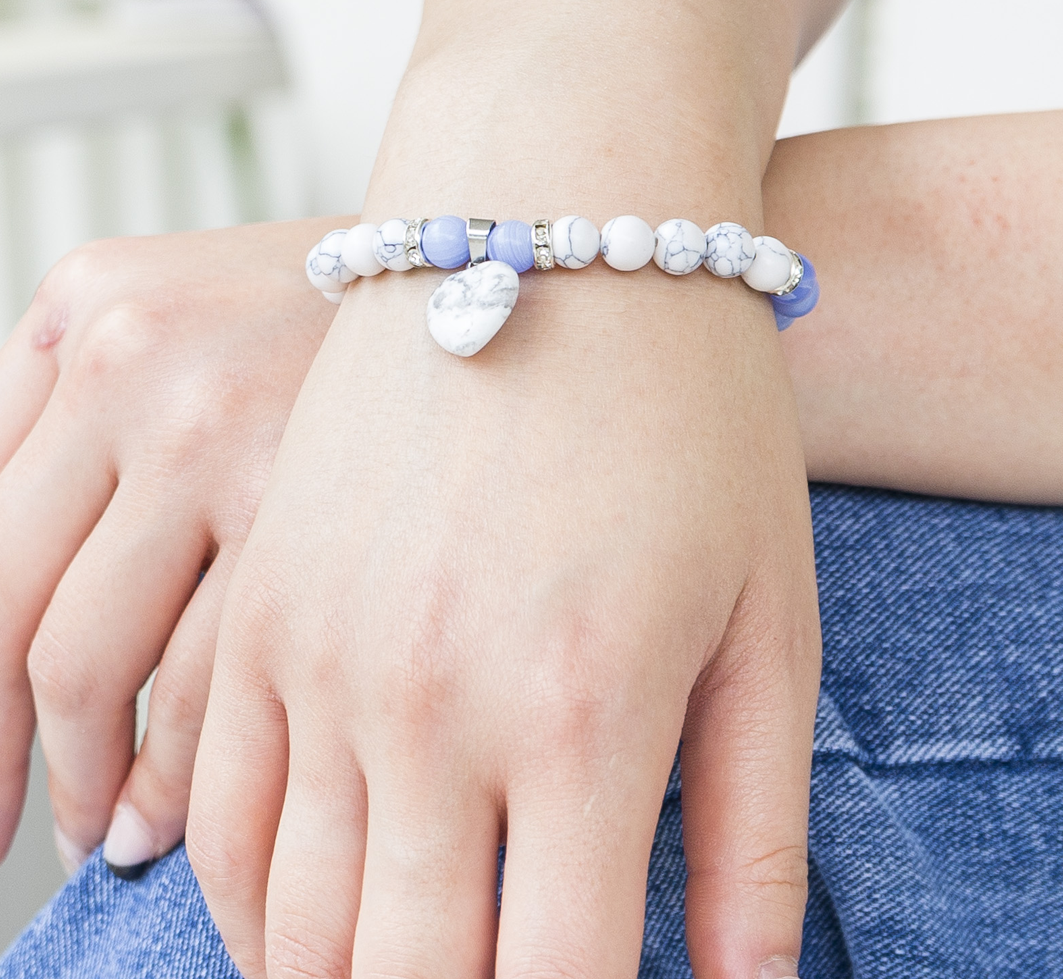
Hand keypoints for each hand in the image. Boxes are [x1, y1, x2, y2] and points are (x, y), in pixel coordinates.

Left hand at [0, 220, 336, 873]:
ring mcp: (240, 432)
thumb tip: (29, 629)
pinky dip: (201, 764)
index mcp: (92, 308)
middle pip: (26, 617)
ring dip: (101, 780)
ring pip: (110, 664)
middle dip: (11, 757)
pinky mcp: (335, 503)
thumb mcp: (189, 311)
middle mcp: (146, 362)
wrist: (502, 270)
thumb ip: (88, 422)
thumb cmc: (344, 311)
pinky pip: (230, 673)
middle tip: (28, 830)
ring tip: (114, 834)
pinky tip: (201, 806)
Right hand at [188, 260, 820, 978]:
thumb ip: (756, 831)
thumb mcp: (772, 620)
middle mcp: (432, 702)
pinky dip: (242, 888)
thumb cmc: (695, 415)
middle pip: (402, 978)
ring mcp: (323, 650)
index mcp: (585, 718)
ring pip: (288, 918)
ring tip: (387, 970)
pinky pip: (215, 797)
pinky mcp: (267, 599)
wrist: (562, 233)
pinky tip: (290, 904)